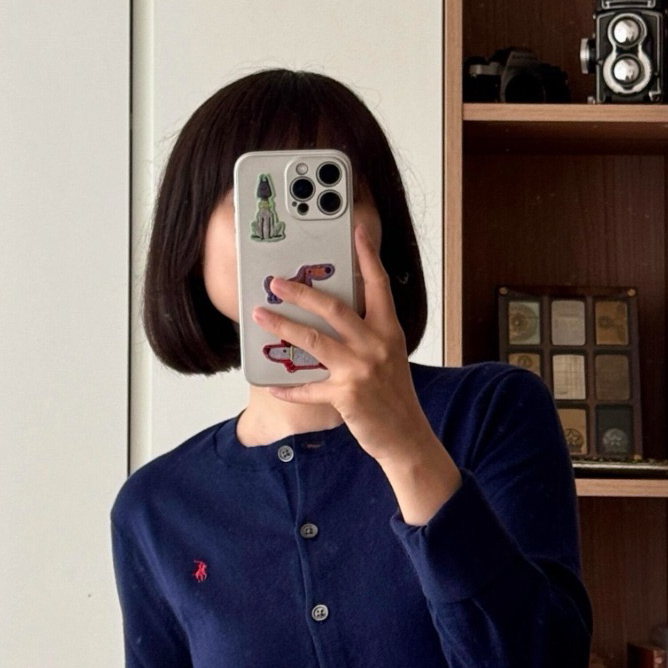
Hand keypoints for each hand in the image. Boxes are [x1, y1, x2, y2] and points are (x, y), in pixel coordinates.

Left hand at [250, 222, 432, 463]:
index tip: (357, 230)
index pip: (379, 285)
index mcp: (389, 331)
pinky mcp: (347, 396)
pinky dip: (289, 388)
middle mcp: (376, 346)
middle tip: (277, 282)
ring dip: (283, 326)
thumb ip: (369, 335)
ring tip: (261, 316)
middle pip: (334, 308)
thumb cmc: (395, 397)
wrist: (406, 436)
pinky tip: (273, 385)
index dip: (368, 255)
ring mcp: (361, 370)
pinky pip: (309, 389)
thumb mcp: (390, 357)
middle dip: (301, 292)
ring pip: (314, 341)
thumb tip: (334, 317)